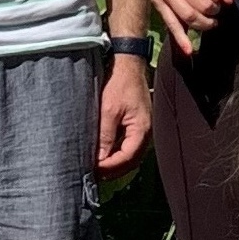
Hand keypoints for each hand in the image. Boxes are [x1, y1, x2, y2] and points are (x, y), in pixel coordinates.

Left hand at [94, 55, 151, 178]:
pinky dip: (117, 153)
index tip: (92, 170)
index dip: (109, 167)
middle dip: (113, 170)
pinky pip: (128, 146)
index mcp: (142, 130)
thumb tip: (99, 160)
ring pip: (130, 155)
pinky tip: (104, 154)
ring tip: (97, 167)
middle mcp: (146, 132)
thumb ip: (105, 137)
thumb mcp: (109, 111)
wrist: (128, 65)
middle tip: (93, 174)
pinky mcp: (137, 125)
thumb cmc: (119, 84)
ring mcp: (143, 129)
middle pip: (131, 161)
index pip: (127, 158)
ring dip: (115, 163)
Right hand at [150, 0, 234, 56]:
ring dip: (203, 24)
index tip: (220, 1)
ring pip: (188, 16)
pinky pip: (171, 23)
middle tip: (216, 13)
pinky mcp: (157, 2)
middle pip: (201, 6)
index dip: (220, 1)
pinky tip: (189, 50)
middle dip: (213, 13)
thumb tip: (229, 0)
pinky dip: (181, 39)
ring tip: (210, 23)